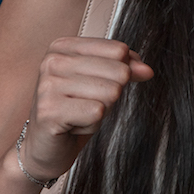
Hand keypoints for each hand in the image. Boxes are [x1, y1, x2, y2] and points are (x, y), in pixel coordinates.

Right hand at [20, 37, 152, 181]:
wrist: (45, 146)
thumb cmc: (76, 110)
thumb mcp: (104, 82)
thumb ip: (126, 68)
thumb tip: (147, 70)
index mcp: (63, 47)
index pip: (120, 50)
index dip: (122, 73)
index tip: (98, 86)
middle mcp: (52, 61)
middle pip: (119, 72)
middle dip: (111, 96)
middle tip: (85, 105)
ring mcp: (48, 85)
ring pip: (111, 93)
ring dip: (101, 111)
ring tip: (78, 115)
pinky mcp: (49, 111)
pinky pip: (97, 112)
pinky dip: (92, 125)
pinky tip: (72, 126)